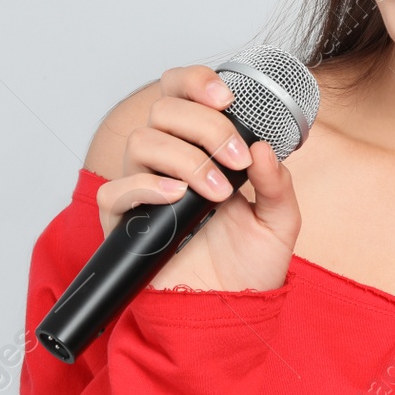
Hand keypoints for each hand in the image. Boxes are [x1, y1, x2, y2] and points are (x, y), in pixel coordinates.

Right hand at [96, 64, 300, 292]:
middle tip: (235, 160)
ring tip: (216, 192)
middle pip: (163, 109)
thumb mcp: (279, 222)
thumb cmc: (247, 265)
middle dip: (205, 126)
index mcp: (200, 146)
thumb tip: (264, 147)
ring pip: (142, 141)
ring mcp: (143, 189)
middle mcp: (168, 160)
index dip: (196, 82)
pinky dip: (145, 186)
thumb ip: (277, 184)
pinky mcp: (124, 222)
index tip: (226, 99)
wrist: (226, 312)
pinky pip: (116, 190)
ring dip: (184, 158)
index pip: (181, 91)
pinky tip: (175, 197)